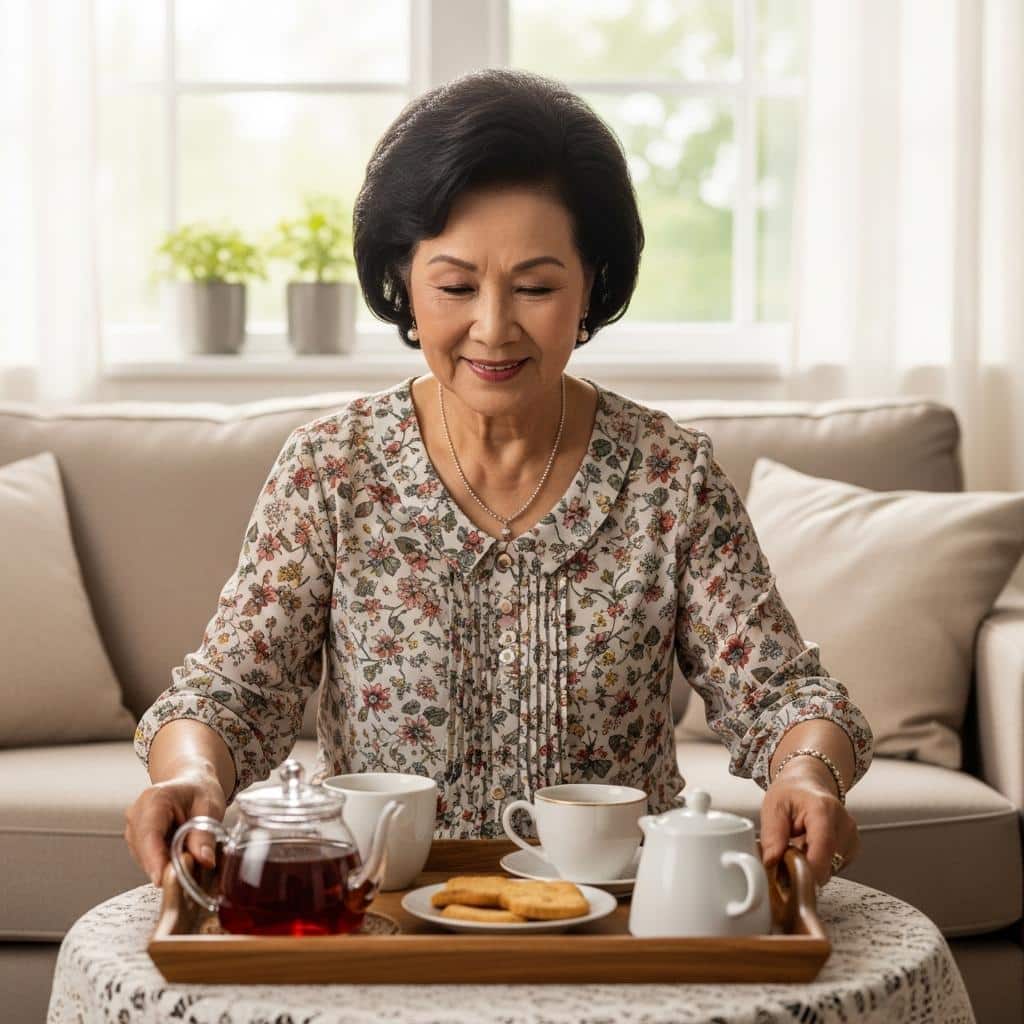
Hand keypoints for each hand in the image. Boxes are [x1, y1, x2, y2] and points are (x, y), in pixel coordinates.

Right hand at [123, 768, 226, 886]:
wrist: (192, 782)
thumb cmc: (200, 790)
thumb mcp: (210, 807)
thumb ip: (205, 834)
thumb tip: (205, 861)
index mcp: (155, 799)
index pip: (150, 835)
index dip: (155, 859)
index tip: (163, 880)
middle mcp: (137, 813)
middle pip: (144, 850)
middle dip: (164, 866)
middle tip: (190, 874)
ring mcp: (133, 827)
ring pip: (144, 858)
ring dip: (164, 865)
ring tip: (189, 858)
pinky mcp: (136, 839)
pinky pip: (147, 858)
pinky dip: (163, 862)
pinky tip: (179, 856)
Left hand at [758, 761, 859, 886]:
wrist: (808, 784)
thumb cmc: (791, 793)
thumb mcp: (773, 806)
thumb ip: (772, 835)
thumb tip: (771, 863)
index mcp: (823, 809)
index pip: (823, 847)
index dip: (808, 870)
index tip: (790, 880)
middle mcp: (844, 824)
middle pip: (825, 864)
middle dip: (802, 867)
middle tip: (785, 853)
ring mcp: (851, 838)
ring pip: (828, 870)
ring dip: (809, 866)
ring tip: (797, 845)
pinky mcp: (852, 850)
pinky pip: (832, 868)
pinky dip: (818, 864)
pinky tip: (809, 847)